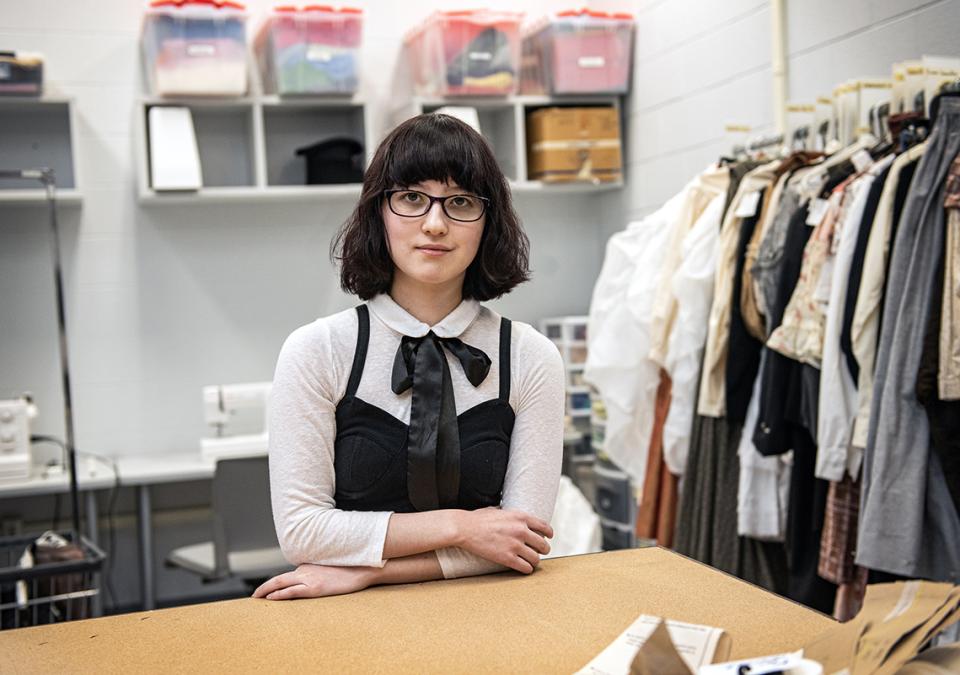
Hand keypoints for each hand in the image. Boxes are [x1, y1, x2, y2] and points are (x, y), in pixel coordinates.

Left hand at [252, 563, 377, 599]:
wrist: (362, 569)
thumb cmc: (348, 572)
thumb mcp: (327, 571)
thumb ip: (315, 575)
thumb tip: (309, 585)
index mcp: (308, 567)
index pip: (286, 576)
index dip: (273, 583)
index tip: (264, 591)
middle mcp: (305, 570)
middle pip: (279, 578)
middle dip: (264, 587)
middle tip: (253, 597)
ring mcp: (310, 578)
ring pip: (281, 583)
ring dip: (267, 591)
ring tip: (257, 599)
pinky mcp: (315, 588)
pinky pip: (292, 591)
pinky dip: (279, 594)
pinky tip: (271, 599)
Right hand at [456, 508, 553, 573]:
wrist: (465, 528)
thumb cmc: (479, 519)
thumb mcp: (500, 511)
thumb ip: (512, 516)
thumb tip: (517, 520)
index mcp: (521, 517)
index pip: (544, 526)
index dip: (548, 534)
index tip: (548, 537)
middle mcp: (521, 531)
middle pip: (543, 545)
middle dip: (542, 550)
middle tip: (538, 552)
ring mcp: (515, 545)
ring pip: (536, 558)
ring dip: (535, 561)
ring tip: (531, 561)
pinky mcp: (507, 558)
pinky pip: (525, 567)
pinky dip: (527, 569)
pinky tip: (524, 568)